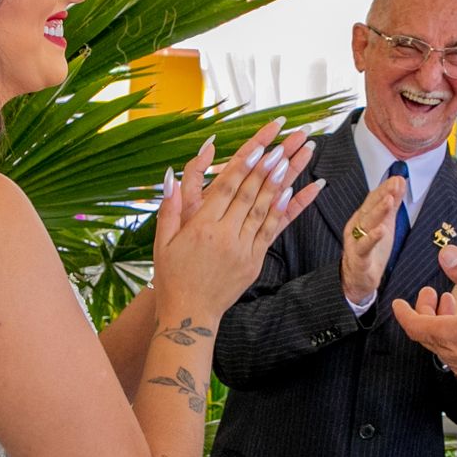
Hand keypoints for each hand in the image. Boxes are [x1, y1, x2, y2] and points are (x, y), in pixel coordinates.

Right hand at [153, 120, 322, 316]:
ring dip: (280, 181)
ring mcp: (243, 250)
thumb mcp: (163, 241)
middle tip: (284, 143)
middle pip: (249, 194)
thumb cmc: (171, 276)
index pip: (226, 188)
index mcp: (201, 228)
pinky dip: (283, 210)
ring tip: (293, 158)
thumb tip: (171, 176)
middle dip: (268, 166)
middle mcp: (225, 236)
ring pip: (264, 209)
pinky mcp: (253, 262)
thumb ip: (169, 207)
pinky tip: (293, 191)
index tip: (259, 145)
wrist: (190, 314)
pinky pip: (271, 231)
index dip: (244, 165)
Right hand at [340, 176, 405, 303]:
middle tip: (395, 183)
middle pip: (370, 207)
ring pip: (367, 224)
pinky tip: (381, 230)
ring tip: (389, 200)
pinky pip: (365, 247)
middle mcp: (357, 226)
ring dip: (378, 211)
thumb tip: (400, 181)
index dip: (385, 188)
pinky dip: (372, 238)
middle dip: (383, 194)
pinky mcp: (359, 258)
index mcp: (363, 217)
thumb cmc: (371, 249)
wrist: (357, 278)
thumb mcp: (384, 223)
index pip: (374, 199)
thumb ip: (392, 204)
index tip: (398, 178)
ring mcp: (356, 241)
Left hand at [392, 243, 456, 397]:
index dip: (404, 312)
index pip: (413, 325)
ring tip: (453, 304)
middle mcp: (451, 355)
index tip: (398, 303)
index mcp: (448, 336)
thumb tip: (445, 253)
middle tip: (432, 294)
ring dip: (443, 322)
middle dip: (426, 311)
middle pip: (427, 333)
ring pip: (443, 343)